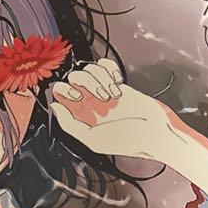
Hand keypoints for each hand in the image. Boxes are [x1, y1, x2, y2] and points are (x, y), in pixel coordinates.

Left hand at [50, 59, 178, 162]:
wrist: (154, 132)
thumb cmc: (127, 141)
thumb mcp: (93, 140)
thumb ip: (70, 125)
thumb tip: (54, 106)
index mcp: (79, 116)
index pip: (60, 94)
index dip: (64, 90)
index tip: (77, 97)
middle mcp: (88, 102)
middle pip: (74, 77)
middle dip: (85, 83)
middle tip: (100, 97)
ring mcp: (102, 91)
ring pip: (89, 69)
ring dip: (100, 79)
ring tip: (113, 95)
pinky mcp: (116, 82)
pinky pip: (104, 65)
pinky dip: (108, 69)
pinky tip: (116, 81)